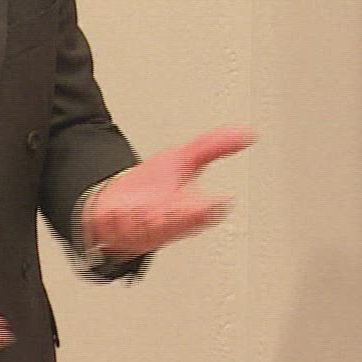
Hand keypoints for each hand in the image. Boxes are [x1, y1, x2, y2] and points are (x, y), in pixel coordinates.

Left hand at [85, 126, 256, 256]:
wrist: (116, 204)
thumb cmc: (155, 185)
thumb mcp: (186, 159)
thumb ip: (214, 146)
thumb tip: (247, 134)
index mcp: (188, 209)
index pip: (203, 212)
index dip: (210, 209)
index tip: (220, 201)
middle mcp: (166, 220)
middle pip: (177, 223)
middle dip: (182, 217)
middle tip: (192, 208)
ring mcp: (139, 225)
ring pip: (148, 228)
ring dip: (150, 221)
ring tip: (152, 212)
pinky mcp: (114, 224)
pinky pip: (115, 224)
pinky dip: (117, 218)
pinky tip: (120, 210)